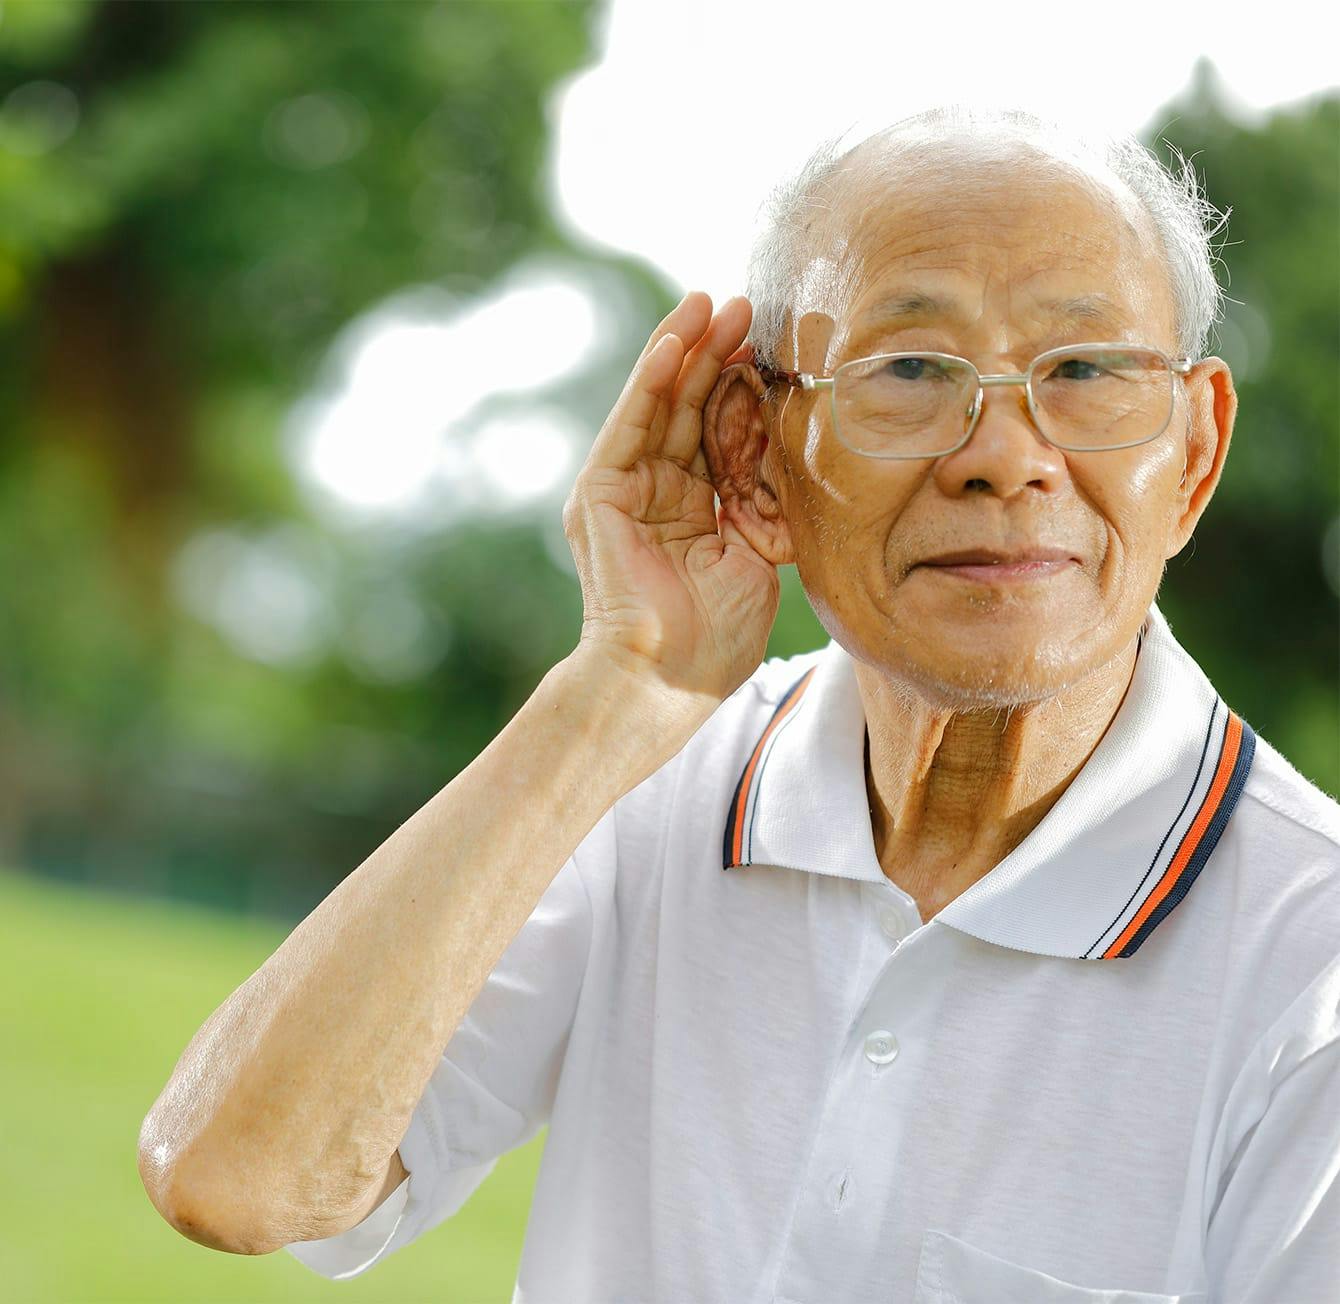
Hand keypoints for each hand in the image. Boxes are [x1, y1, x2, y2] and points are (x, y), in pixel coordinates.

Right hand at [562, 291, 780, 707]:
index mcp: (697, 509)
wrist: (667, 681)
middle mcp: (658, 492)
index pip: (722, 433)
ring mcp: (626, 490)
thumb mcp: (756, 557)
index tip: (779, 347)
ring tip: (714, 302)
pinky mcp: (600, 493)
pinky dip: (650, 381)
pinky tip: (675, 341)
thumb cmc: (715, 638)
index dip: (747, 389)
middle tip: (751, 305)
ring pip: (659, 405)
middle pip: (690, 408)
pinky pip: (629, 426)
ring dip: (685, 350)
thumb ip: (763, 506)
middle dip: (719, 355)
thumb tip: (790, 462)